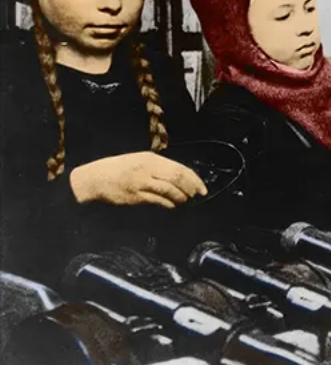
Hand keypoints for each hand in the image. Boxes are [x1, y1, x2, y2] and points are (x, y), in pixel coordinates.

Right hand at [70, 151, 207, 208]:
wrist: (95, 178)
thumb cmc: (119, 169)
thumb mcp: (140, 161)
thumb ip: (159, 167)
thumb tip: (181, 178)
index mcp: (151, 159)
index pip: (179, 168)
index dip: (194, 179)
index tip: (202, 187)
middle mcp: (147, 169)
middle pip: (177, 178)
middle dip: (191, 188)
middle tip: (197, 195)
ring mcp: (141, 182)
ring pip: (169, 190)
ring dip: (181, 197)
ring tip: (185, 201)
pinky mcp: (135, 196)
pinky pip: (157, 200)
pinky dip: (168, 204)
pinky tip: (173, 206)